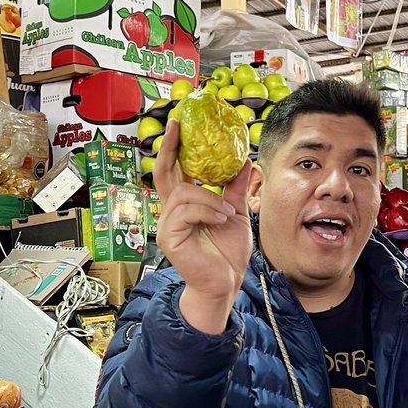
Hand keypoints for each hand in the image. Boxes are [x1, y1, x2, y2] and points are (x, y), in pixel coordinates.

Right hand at [154, 121, 252, 333]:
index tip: (179, 124)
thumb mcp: (236, 214)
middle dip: (169, 147)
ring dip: (210, 199)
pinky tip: (221, 220)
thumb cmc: (227, 253)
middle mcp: (171, 211)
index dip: (173, 147)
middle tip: (177, 126)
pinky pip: (187, 211)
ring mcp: (167, 223)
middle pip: (162, 172)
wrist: (225, 283)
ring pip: (184, 193)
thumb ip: (236, 189)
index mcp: (185, 204)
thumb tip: (245, 161)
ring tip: (227, 213)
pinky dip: (208, 211)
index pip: (174, 170)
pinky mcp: (168, 236)